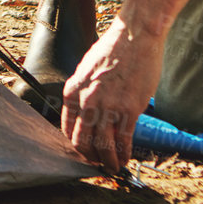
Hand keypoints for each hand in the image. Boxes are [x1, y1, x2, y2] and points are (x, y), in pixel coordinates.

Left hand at [60, 0, 186, 172]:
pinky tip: (125, 158)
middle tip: (97, 164)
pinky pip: (123, 139)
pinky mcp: (128, 109)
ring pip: (103, 145)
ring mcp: (108, 106)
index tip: (83, 152)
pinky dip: (123, 153)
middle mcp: (87, 101)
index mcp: (73, 90)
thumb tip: (86, 112)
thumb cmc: (113, 49)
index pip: (68, 128)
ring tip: (113, 167)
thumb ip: (84, 91)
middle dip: (90, 157)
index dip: (76, 145)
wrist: (134, 36)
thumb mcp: (87, 69)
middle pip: (84, 141)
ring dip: (108, 161)